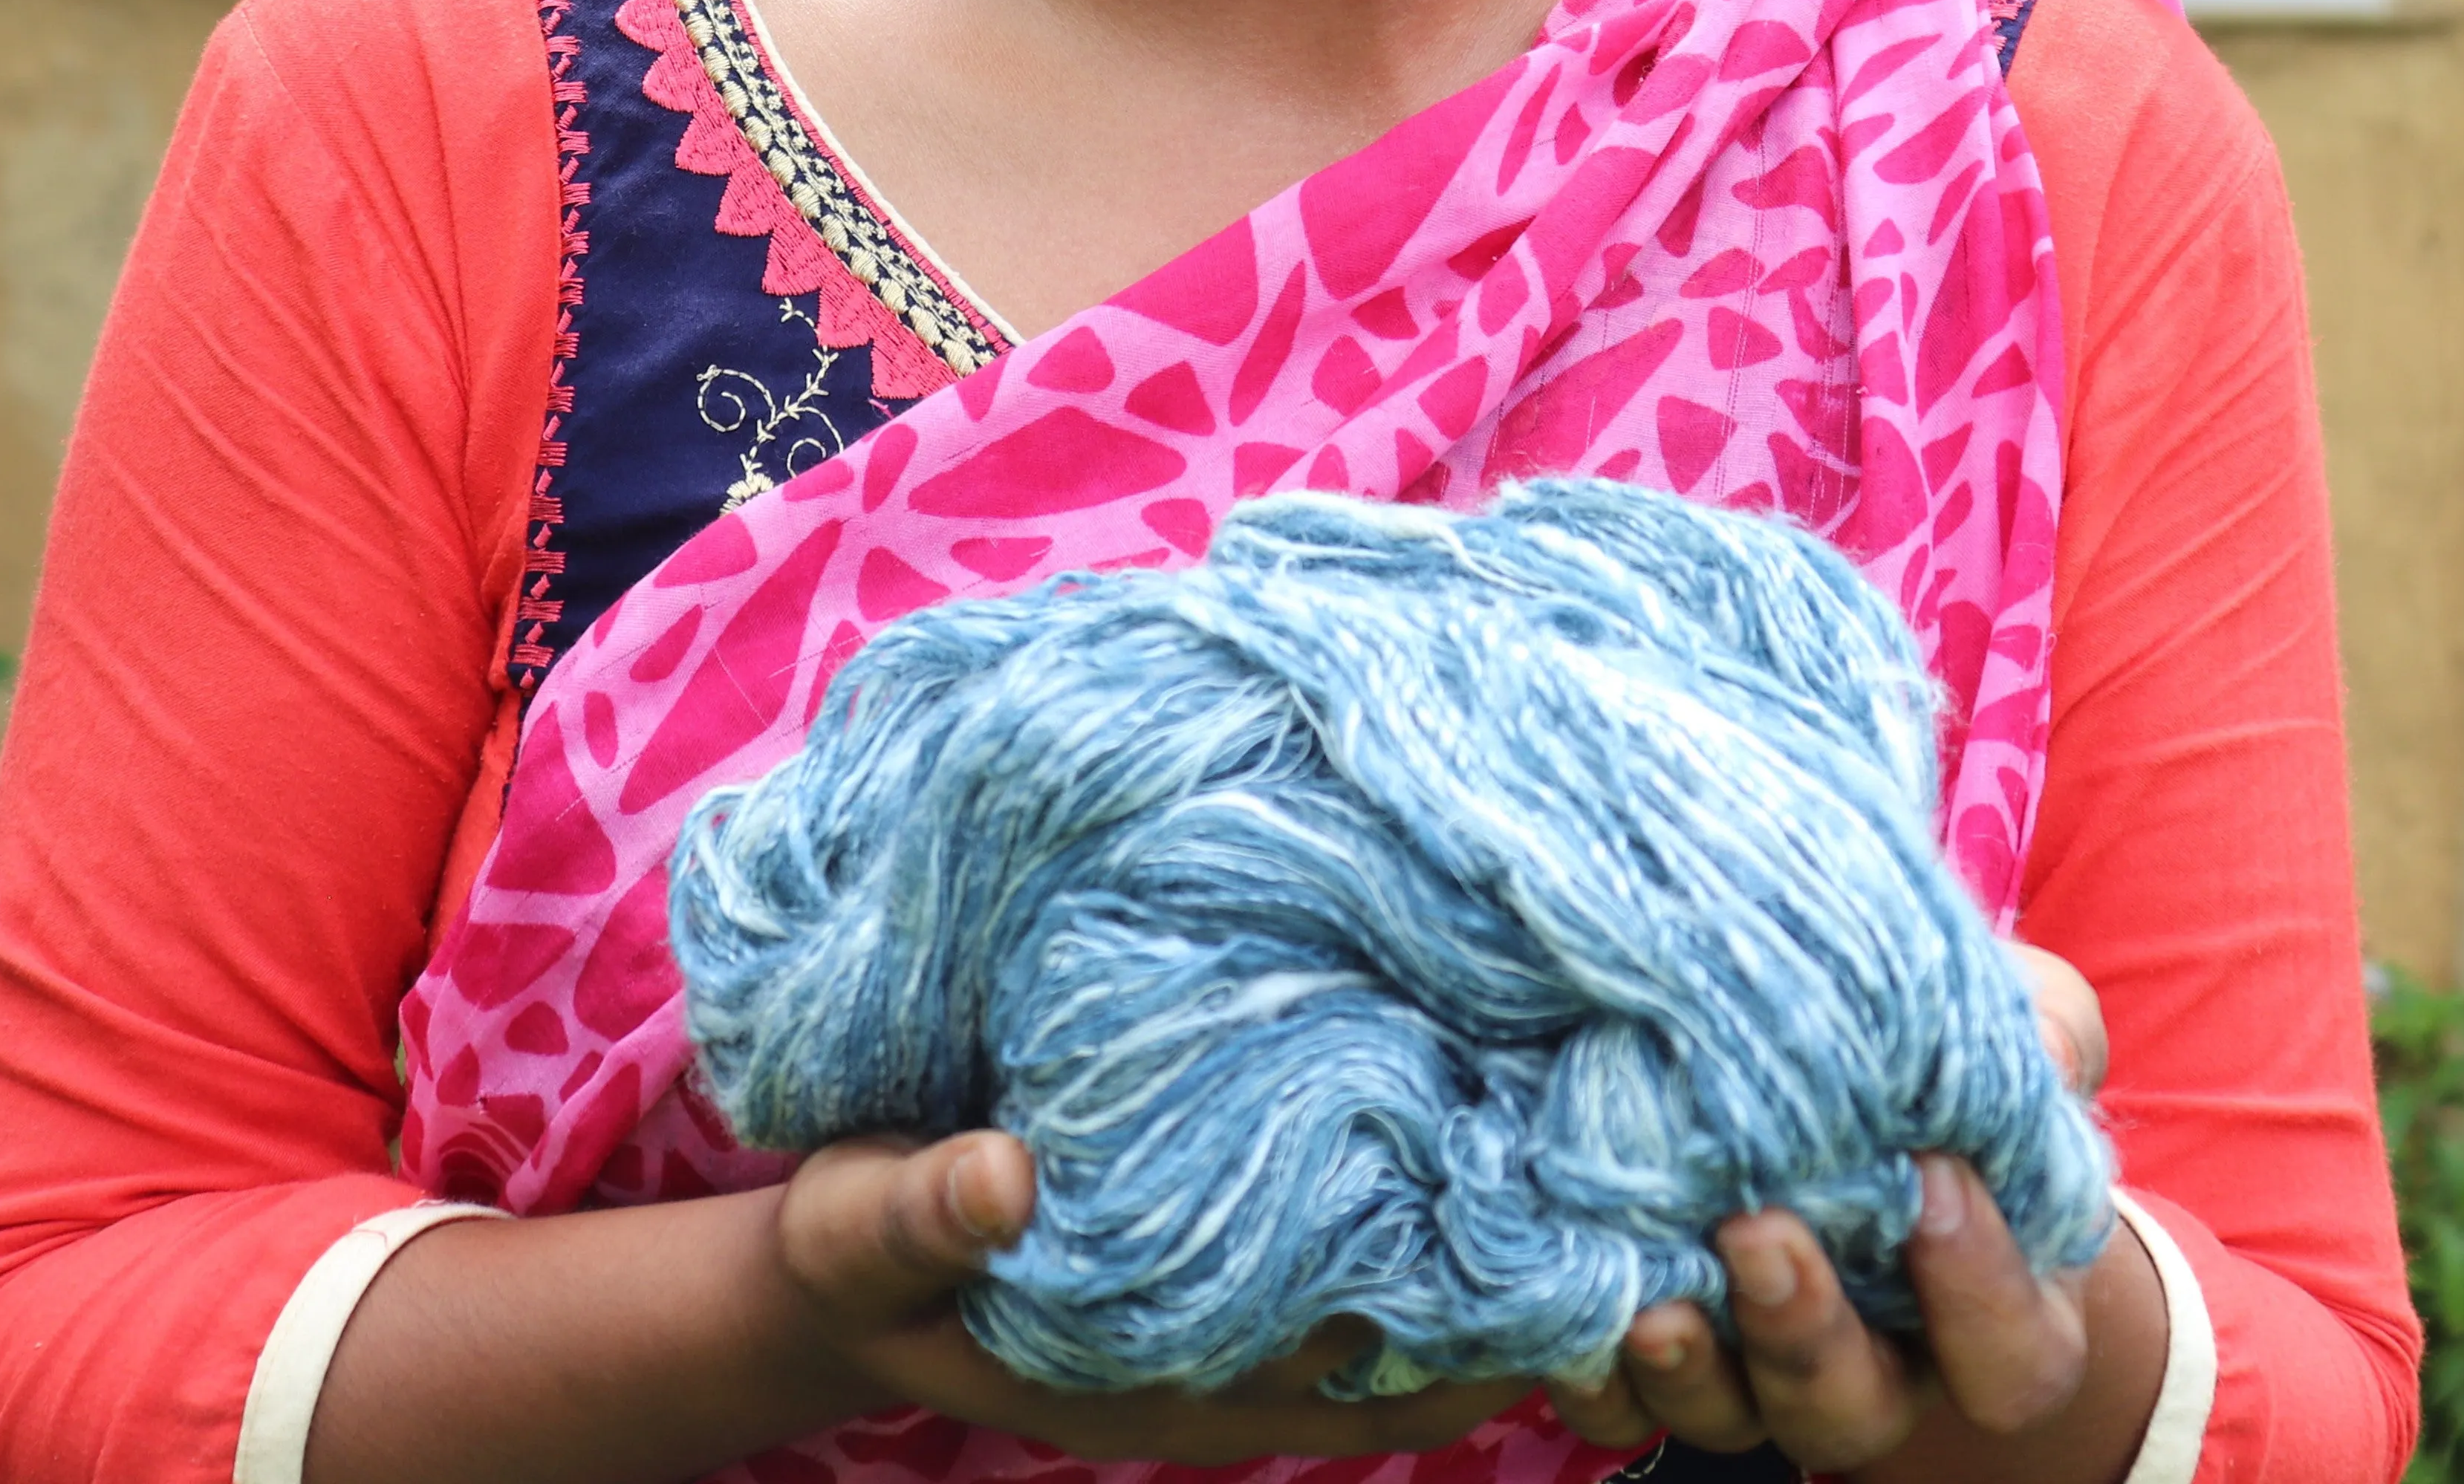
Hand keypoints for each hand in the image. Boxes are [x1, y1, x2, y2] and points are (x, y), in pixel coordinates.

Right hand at [775, 1132, 1531, 1466]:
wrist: (845, 1256)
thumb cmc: (856, 1254)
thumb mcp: (863, 1234)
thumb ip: (926, 1215)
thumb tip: (1004, 1181)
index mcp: (1160, 1374)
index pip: (1347, 1367)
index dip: (1453, 1327)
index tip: (1555, 1255)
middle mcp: (1219, 1348)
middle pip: (1402, 1333)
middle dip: (1505, 1274)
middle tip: (1617, 1185)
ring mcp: (1224, 1296)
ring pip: (1389, 1281)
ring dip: (1471, 1222)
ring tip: (1581, 1131)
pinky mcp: (1214, 1231)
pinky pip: (1338, 1224)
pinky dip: (1403, 1179)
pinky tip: (1462, 1088)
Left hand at [1545, 951, 2131, 1473]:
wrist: (1831, 1056)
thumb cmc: (1942, 1053)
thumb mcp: (2013, 1022)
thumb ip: (2040, 1034)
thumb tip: (2046, 1055)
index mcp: (1992, 1312)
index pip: (2012, 1358)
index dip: (1980, 1291)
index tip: (1933, 1175)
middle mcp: (1877, 1363)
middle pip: (1852, 1409)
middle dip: (1804, 1335)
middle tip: (1756, 1230)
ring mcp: (1760, 1364)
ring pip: (1734, 1417)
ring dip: (1692, 1372)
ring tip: (1654, 1303)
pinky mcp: (1663, 1343)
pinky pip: (1621, 1401)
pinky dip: (1595, 1368)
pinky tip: (1578, 1298)